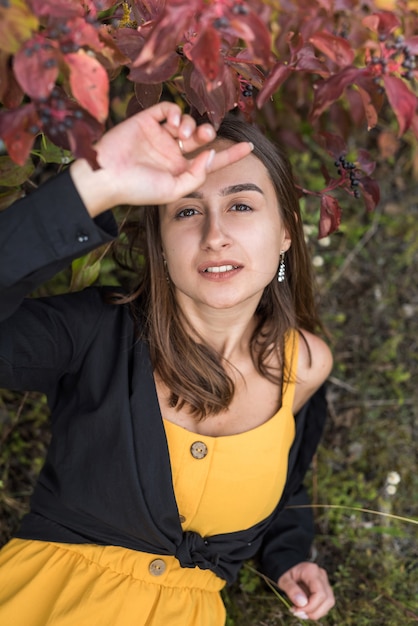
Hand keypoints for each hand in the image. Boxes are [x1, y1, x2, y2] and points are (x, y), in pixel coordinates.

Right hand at [70, 102, 252, 216]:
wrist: (107, 176)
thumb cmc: (138, 189)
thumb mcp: (173, 190)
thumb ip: (196, 175)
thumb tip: (212, 154)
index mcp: (179, 170)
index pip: (211, 161)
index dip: (230, 155)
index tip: (250, 147)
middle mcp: (172, 152)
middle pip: (200, 137)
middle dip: (207, 132)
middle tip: (205, 134)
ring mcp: (159, 136)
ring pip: (184, 121)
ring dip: (189, 123)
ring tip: (182, 133)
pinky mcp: (145, 121)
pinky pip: (167, 109)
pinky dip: (174, 111)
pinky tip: (172, 121)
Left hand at [278, 562, 334, 620]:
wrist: (289, 568)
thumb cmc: (286, 573)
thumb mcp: (284, 580)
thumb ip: (291, 590)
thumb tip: (302, 603)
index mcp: (311, 571)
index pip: (320, 593)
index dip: (311, 606)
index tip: (297, 610)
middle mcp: (321, 576)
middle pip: (327, 599)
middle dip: (313, 612)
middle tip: (298, 613)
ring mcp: (325, 582)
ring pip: (329, 603)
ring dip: (315, 612)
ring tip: (300, 612)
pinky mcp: (325, 589)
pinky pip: (325, 604)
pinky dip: (316, 610)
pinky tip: (304, 609)